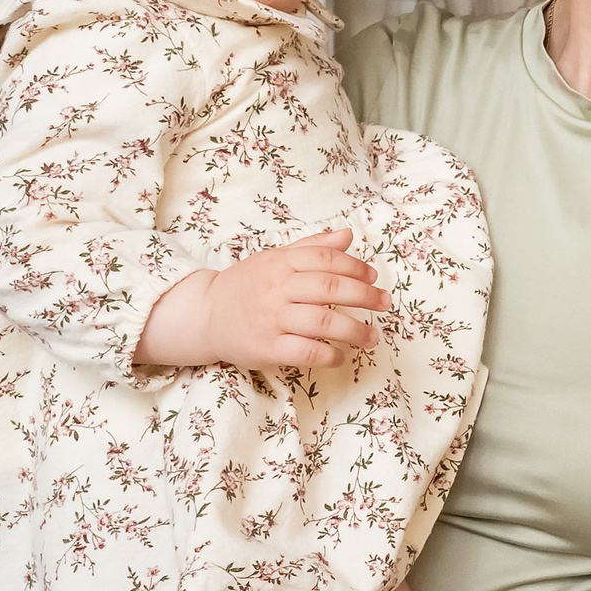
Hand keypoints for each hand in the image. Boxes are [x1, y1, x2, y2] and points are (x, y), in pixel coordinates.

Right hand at [136, 228, 388, 368]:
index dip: (355, 267)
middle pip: (329, 288)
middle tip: (385, 304)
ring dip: (355, 330)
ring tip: (372, 337)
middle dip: (364, 296)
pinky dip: (329, 355)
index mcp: (280, 263)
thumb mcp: (276, 259)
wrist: (205, 315)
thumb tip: (348, 235)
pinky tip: (341, 356)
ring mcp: (271, 319)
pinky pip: (305, 351)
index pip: (325, 259)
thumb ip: (313, 247)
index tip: (374, 278)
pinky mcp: (266, 347)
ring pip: (322, 321)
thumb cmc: (248, 286)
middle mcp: (277, 289)